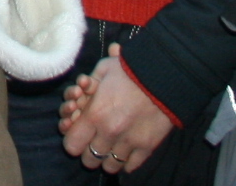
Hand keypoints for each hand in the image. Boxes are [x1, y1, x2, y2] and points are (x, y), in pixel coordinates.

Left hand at [61, 46, 173, 172]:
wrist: (163, 75)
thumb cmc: (130, 69)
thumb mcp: (102, 70)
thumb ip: (87, 86)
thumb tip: (81, 91)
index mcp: (94, 114)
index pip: (71, 145)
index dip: (72, 139)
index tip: (78, 134)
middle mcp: (109, 132)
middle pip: (89, 160)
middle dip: (88, 151)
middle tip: (93, 142)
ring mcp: (129, 142)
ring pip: (109, 167)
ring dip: (107, 159)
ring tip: (110, 148)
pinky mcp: (147, 147)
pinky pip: (130, 166)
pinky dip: (126, 162)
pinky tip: (126, 151)